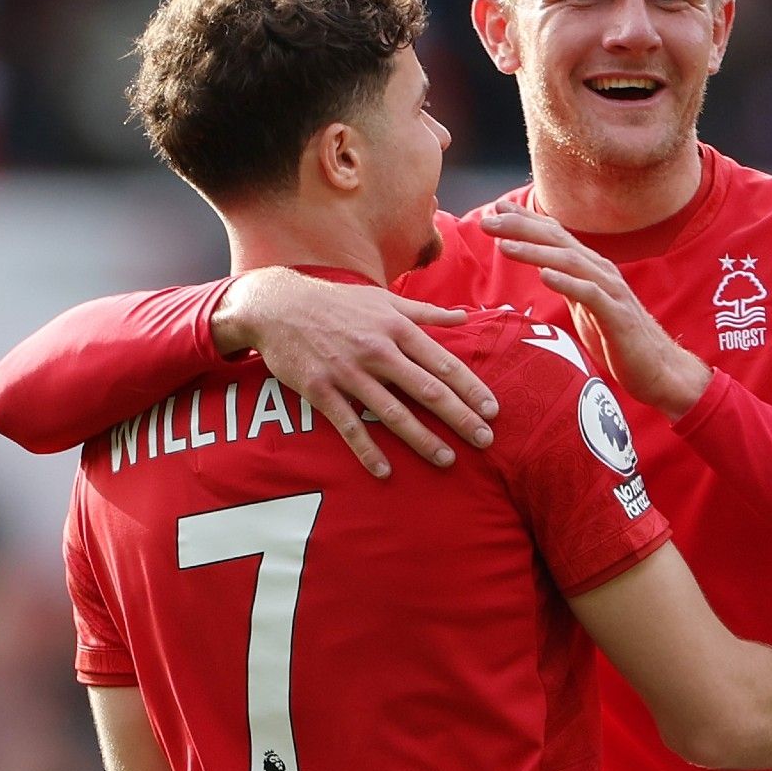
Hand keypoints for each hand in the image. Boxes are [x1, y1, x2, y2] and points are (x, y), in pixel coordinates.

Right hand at [211, 268, 498, 477]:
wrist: (278, 306)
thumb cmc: (338, 303)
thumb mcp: (384, 299)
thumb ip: (425, 311)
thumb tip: (464, 316)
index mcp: (396, 327)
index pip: (443, 362)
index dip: (471, 388)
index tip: (493, 411)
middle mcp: (377, 350)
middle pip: (427, 389)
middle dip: (460, 417)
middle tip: (485, 440)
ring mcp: (348, 372)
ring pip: (392, 412)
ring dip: (422, 439)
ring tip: (447, 459)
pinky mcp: (321, 390)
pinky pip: (349, 426)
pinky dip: (367, 450)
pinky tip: (385, 471)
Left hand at [479, 201, 711, 419]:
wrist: (657, 369)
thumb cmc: (618, 339)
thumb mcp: (586, 305)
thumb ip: (568, 283)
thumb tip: (543, 268)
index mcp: (591, 268)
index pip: (555, 236)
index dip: (525, 221)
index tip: (494, 210)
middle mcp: (601, 271)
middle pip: (557, 241)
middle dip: (521, 228)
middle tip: (488, 221)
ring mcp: (611, 291)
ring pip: (570, 262)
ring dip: (535, 251)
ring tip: (505, 246)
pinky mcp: (617, 316)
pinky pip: (590, 294)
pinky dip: (567, 282)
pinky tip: (544, 276)